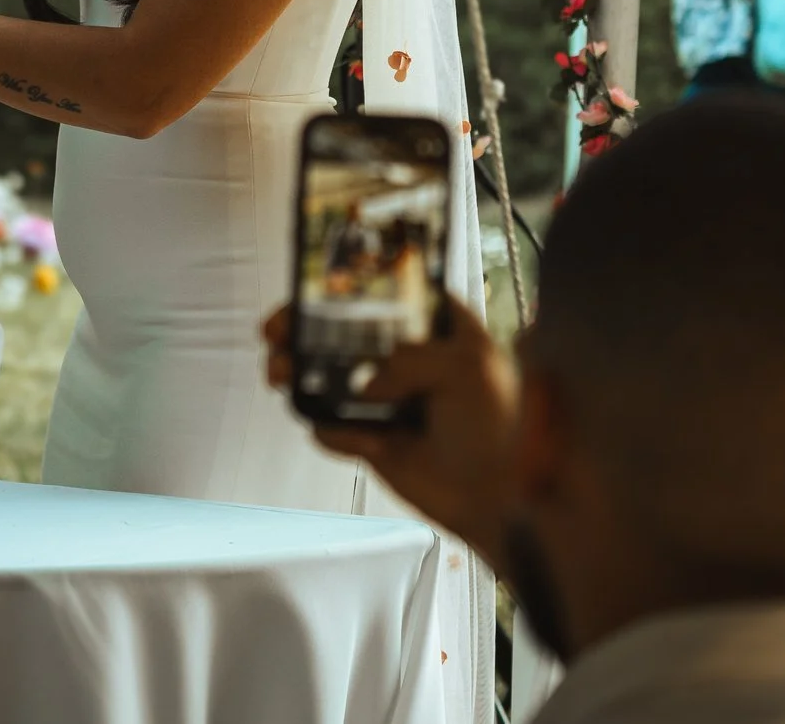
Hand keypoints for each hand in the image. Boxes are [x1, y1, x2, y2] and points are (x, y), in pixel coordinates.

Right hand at [263, 295, 518, 558]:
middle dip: (303, 328)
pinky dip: (333, 430)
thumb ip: (411, 360)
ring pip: (326, 376)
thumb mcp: (468, 369)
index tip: (312, 286)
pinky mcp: (370, 434)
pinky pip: (331, 426)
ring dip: (297, 372)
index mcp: (437, 327)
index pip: (384, 292)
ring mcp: (385, 396)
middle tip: (280, 331)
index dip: (347, 286)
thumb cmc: (504, 429)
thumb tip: (367, 380)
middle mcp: (407, 357)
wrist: (498, 498)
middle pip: (341, 331)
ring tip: (282, 374)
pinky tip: (361, 439)